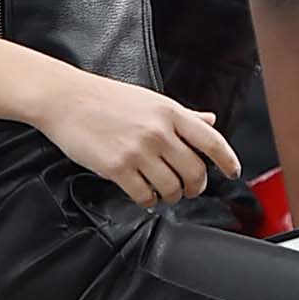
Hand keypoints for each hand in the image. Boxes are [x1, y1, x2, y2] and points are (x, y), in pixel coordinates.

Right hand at [33, 64, 240, 206]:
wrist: (66, 99)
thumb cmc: (105, 98)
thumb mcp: (150, 100)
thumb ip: (183, 115)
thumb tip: (210, 122)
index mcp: (170, 112)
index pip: (212, 141)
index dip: (227, 161)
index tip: (232, 173)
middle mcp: (158, 132)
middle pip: (194, 171)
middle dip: (195, 186)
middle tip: (189, 189)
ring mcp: (139, 151)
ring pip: (172, 188)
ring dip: (171, 196)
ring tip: (164, 193)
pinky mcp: (118, 168)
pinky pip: (145, 196)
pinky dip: (148, 200)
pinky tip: (143, 194)